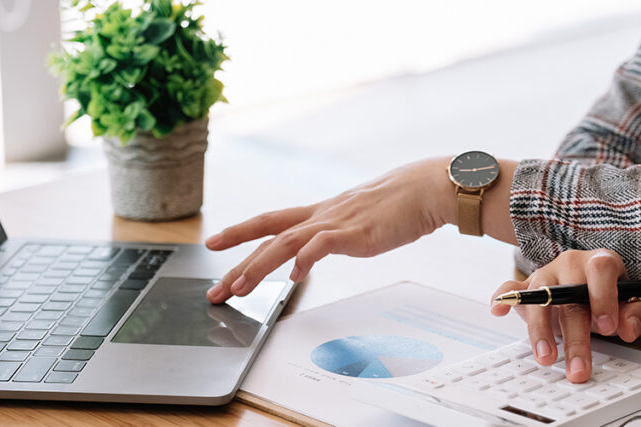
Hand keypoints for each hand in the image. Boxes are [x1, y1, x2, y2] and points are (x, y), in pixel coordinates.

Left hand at [204, 158, 455, 302]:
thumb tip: (326, 246)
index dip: (239, 231)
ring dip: (258, 267)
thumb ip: (338, 233)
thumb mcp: (359, 218)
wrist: (426, 189)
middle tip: (215, 289)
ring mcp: (336, 222)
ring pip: (285, 243)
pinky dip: (305, 261)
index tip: (214, 243)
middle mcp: (321, 215)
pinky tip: (294, 277)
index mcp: (321, 212)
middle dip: (237, 262)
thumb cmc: (399, 205)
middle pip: (268, 236)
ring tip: (239, 288)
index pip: (270, 220)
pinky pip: (322, 246)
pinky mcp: (354, 233)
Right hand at [490, 249, 640, 382]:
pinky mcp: (526, 285)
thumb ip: (633, 315)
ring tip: (545, 358)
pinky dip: (502, 297)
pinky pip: (510, 287)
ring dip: (540, 331)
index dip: (603, 297)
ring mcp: (545, 274)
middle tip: (578, 368)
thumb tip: (627, 329)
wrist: (585, 281)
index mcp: (598, 262)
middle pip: (568, 297)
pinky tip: (497, 310)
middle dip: (574, 337)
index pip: (600, 270)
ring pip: (538, 298)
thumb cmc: (607, 294)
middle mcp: (570, 263)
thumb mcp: (628, 303)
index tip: (607, 327)